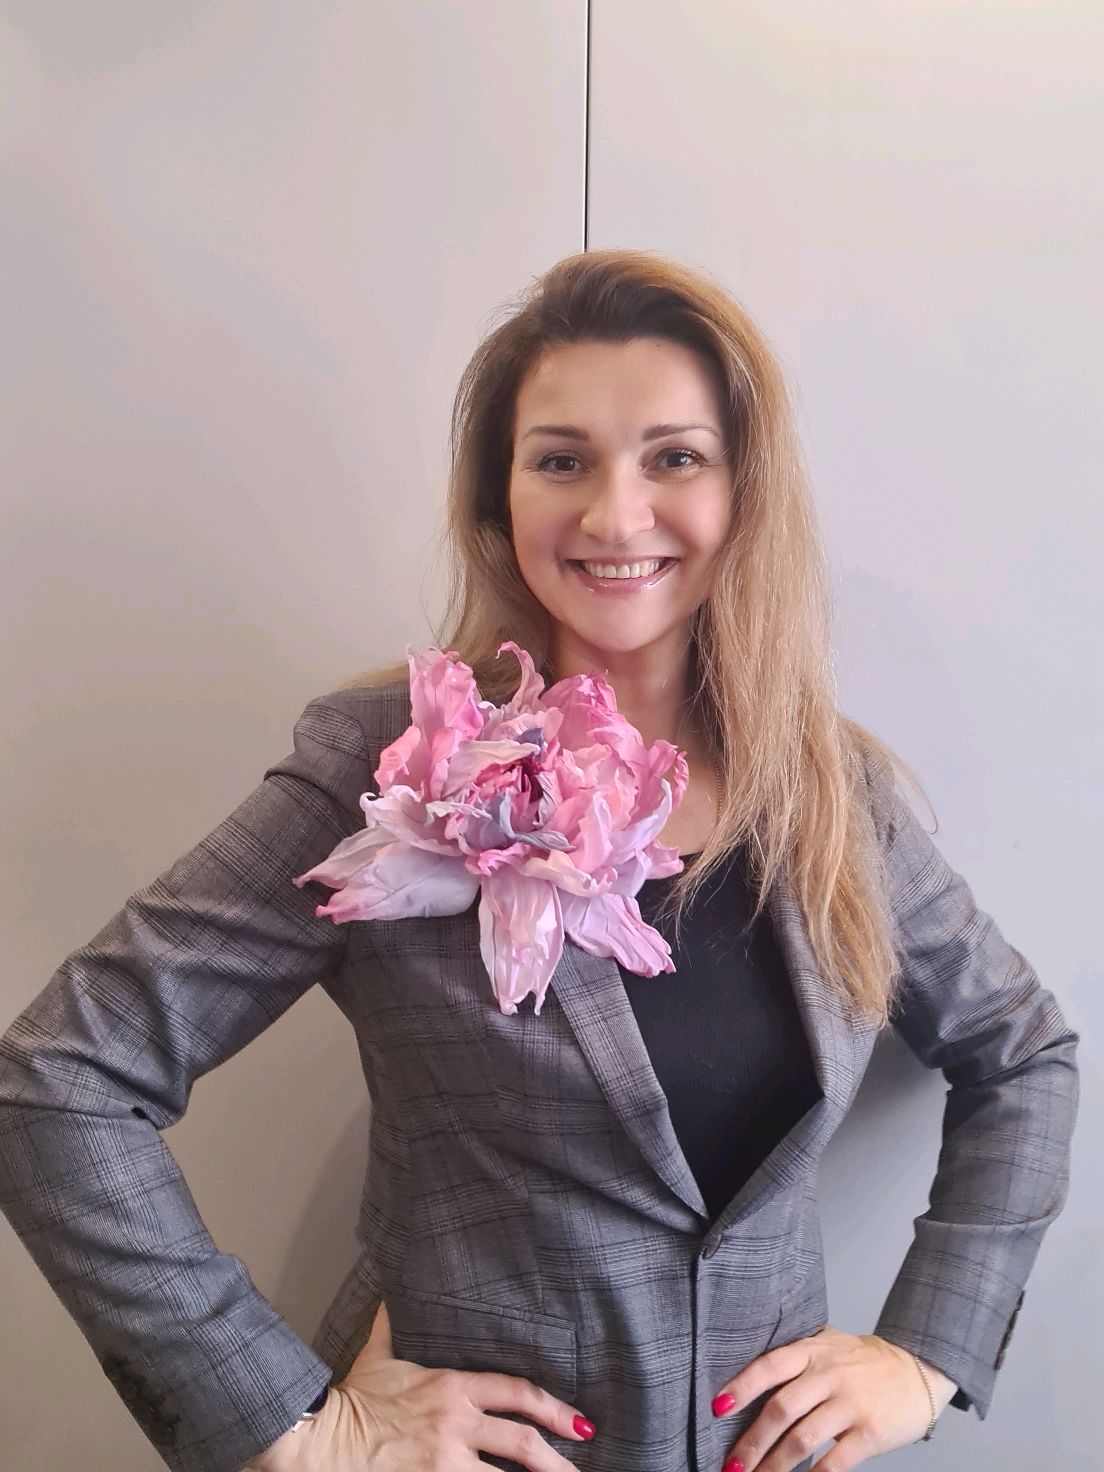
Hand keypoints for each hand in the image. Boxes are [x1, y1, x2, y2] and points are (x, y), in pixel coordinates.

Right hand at [246, 1299, 595, 1471]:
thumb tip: (390, 1293)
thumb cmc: (351, 1399)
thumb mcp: (377, 1356)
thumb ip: (391, 1325)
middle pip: (522, 1442)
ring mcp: (445, 1460)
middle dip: (557, 1457)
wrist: (322, 1437)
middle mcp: (456, 1423)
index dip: (552, 1407)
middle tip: (581, 1466)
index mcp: (451, 1387)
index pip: (515, 1393)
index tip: (579, 1422)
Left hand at [710, 1324, 956, 1471]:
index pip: (770, 1366)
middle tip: (731, 1464)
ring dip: (774, 1465)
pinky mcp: (870, 1433)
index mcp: (813, 1351)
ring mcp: (850, 1405)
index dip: (742, 1385)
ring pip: (802, 1439)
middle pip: (781, 1409)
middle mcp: (829, 1375)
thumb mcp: (828, 1345)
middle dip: (752, 1442)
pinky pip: (835, 1462)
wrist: (918, 1370)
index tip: (718, 1407)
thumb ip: (796, 1359)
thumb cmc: (863, 1361)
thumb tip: (748, 1380)